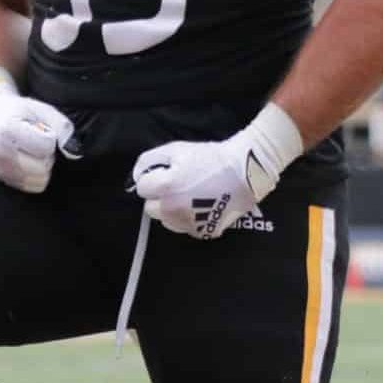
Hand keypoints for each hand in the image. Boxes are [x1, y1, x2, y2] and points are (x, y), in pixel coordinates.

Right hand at [0, 67, 72, 193]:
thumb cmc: (18, 111)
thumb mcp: (42, 109)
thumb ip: (62, 127)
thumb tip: (74, 152)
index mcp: (8, 130)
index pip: (46, 145)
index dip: (51, 137)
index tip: (42, 129)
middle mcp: (1, 152)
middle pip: (44, 166)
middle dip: (47, 154)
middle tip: (38, 141)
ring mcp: (0, 168)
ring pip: (40, 180)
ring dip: (43, 167)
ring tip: (32, 151)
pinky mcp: (3, 179)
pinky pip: (33, 186)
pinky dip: (36, 175)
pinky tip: (28, 160)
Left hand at [130, 105, 303, 240]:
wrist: (245, 171)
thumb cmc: (210, 157)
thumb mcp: (176, 149)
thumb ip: (149, 160)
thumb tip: (137, 176)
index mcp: (165, 188)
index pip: (142, 189)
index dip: (154, 179)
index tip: (166, 174)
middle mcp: (173, 210)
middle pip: (150, 209)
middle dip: (159, 198)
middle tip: (177, 186)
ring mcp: (189, 224)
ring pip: (167, 221)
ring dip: (172, 210)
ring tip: (190, 196)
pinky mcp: (203, 232)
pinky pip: (186, 227)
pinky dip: (190, 219)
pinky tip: (202, 205)